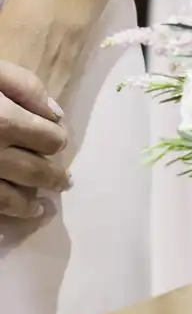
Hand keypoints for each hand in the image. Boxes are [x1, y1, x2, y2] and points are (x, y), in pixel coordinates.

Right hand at [0, 60, 68, 221]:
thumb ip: (25, 86)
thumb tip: (55, 114)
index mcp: (4, 121)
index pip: (50, 140)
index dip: (56, 141)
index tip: (55, 142)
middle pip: (36, 173)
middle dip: (53, 178)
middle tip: (64, 183)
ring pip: (9, 200)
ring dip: (28, 205)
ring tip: (39, 208)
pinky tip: (3, 227)